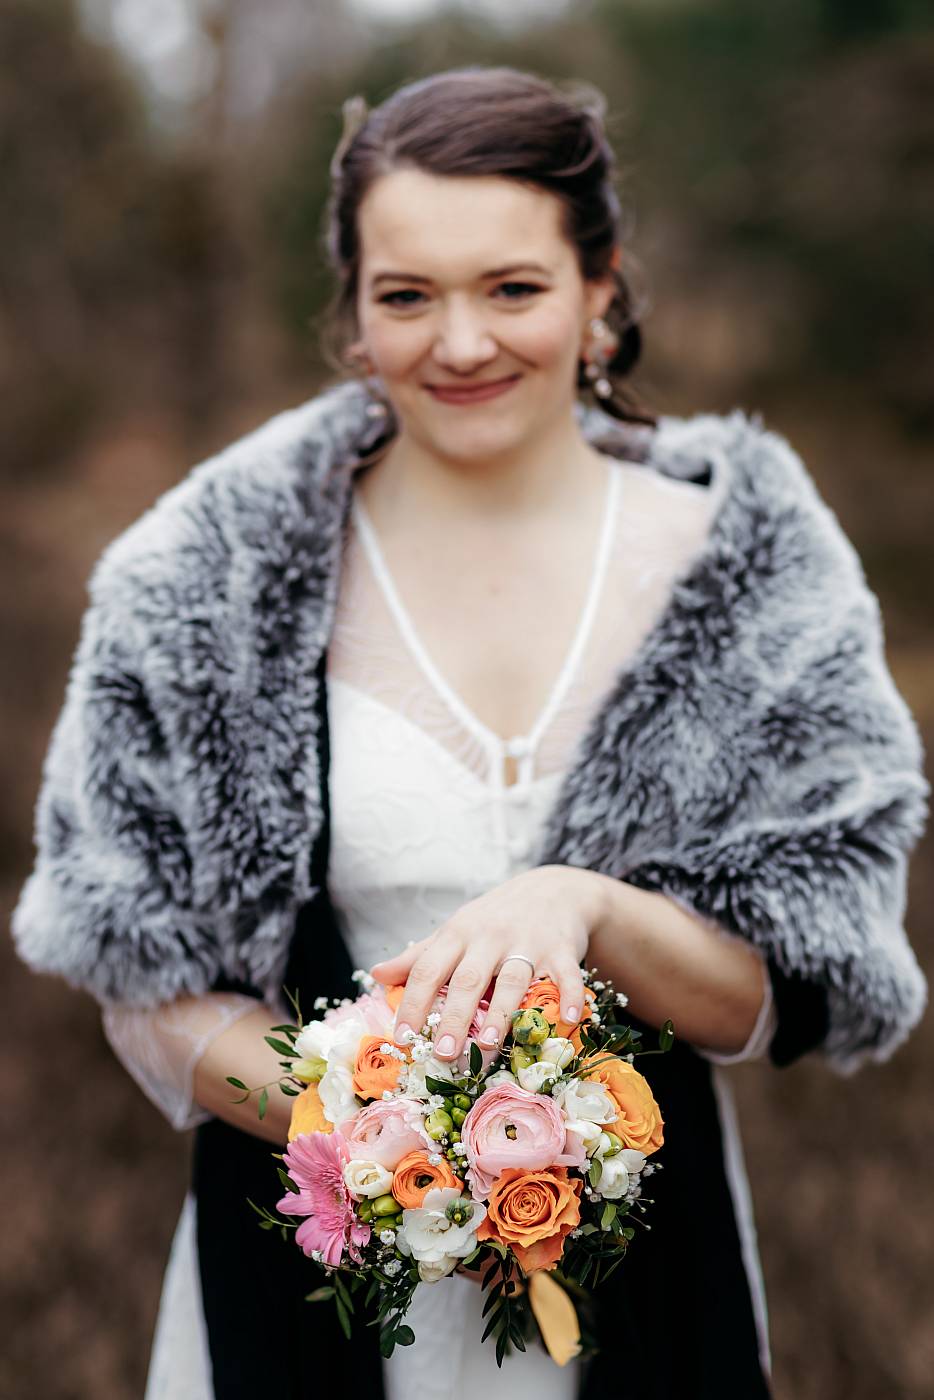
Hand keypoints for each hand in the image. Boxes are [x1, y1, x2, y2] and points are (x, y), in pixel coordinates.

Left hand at [369, 864, 605, 1062]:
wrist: (554, 889)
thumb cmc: (496, 917)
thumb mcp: (456, 930)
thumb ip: (419, 956)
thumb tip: (376, 974)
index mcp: (459, 934)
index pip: (429, 969)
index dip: (413, 1002)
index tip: (401, 1036)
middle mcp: (491, 937)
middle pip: (469, 979)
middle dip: (454, 1016)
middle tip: (442, 1052)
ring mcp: (528, 942)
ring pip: (513, 981)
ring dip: (500, 1014)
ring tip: (487, 1045)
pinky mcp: (562, 949)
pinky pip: (567, 975)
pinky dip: (570, 996)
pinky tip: (568, 1021)